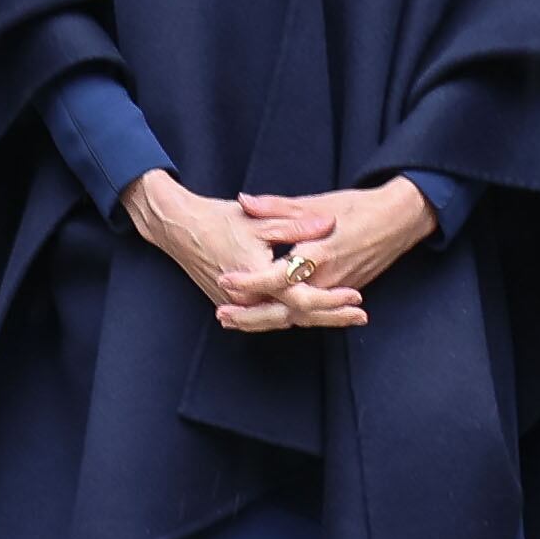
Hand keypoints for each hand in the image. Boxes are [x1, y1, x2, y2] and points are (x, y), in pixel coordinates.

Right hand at [128, 172, 357, 330]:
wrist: (179, 228)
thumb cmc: (218, 219)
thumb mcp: (260, 219)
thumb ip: (296, 224)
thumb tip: (328, 224)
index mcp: (256, 277)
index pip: (300, 298)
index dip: (330, 300)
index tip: (356, 296)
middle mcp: (246, 299)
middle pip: (296, 316)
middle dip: (330, 317)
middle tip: (360, 315)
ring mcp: (237, 306)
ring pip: (283, 320)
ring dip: (314, 319)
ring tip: (344, 317)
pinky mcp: (232, 306)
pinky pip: (268, 316)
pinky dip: (291, 316)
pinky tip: (311, 314)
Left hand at [239, 179, 436, 310]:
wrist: (398, 221)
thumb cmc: (359, 207)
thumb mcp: (317, 201)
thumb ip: (277, 206)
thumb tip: (244, 201)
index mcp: (319, 253)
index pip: (278, 277)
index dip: (250, 281)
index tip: (225, 280)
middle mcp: (327, 279)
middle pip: (285, 309)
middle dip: (251, 316)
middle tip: (222, 315)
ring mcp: (336, 290)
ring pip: (296, 317)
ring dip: (263, 321)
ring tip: (232, 320)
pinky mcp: (340, 293)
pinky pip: (310, 314)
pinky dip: (285, 317)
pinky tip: (264, 317)